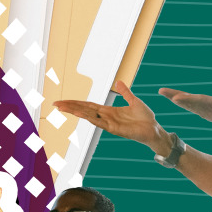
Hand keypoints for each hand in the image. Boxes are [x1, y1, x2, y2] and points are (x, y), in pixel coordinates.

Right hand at [54, 81, 168, 153]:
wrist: (154, 129)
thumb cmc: (146, 118)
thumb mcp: (134, 101)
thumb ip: (125, 93)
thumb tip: (118, 82)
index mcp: (109, 111)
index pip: (88, 105)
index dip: (76, 103)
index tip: (64, 101)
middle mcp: (106, 117)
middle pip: (84, 110)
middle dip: (70, 107)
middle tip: (56, 104)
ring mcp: (108, 123)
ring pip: (88, 116)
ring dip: (75, 112)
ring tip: (63, 108)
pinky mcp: (114, 129)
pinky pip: (99, 123)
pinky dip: (89, 118)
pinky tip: (80, 114)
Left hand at [160, 71, 211, 137]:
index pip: (203, 102)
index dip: (189, 99)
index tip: (176, 98)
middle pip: (192, 103)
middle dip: (176, 97)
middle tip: (162, 91)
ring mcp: (210, 114)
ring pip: (191, 106)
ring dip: (177, 99)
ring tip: (164, 92)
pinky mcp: (209, 114)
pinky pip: (194, 108)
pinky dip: (184, 102)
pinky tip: (174, 97)